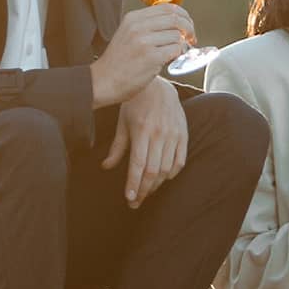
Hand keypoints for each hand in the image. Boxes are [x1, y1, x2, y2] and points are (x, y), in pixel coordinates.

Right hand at [90, 4, 195, 106]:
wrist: (102, 82)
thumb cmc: (117, 63)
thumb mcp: (127, 34)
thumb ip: (147, 26)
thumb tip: (175, 25)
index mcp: (133, 18)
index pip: (167, 7)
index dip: (182, 15)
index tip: (187, 24)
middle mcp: (138, 26)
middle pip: (176, 19)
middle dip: (189, 28)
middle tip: (191, 38)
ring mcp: (145, 41)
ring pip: (177, 35)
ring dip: (183, 44)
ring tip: (178, 52)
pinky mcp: (151, 57)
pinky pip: (175, 50)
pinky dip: (179, 54)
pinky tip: (172, 59)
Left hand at [102, 76, 188, 205]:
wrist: (158, 86)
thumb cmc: (135, 104)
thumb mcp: (122, 123)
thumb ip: (117, 147)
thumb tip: (106, 167)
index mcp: (141, 131)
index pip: (138, 165)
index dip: (134, 184)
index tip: (129, 198)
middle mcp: (159, 134)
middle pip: (153, 171)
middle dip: (144, 190)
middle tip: (136, 202)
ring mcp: (173, 134)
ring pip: (166, 169)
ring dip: (156, 185)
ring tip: (147, 192)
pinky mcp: (183, 134)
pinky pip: (180, 161)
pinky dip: (172, 173)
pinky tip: (163, 178)